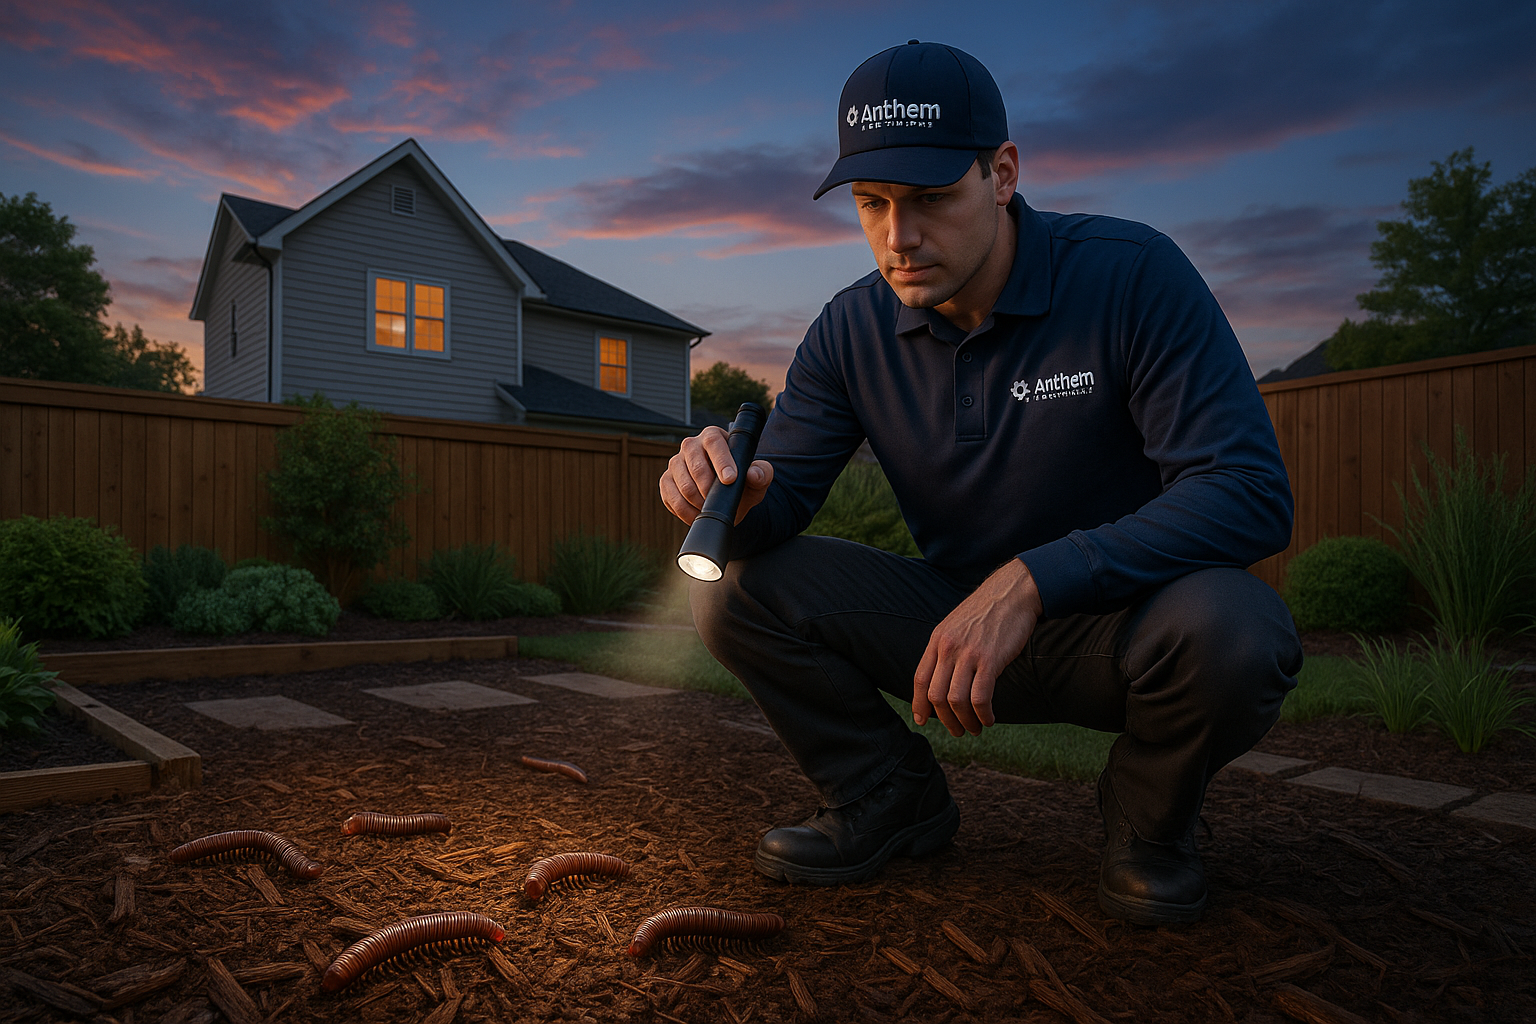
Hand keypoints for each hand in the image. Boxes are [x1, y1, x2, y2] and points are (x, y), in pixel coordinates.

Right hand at [659, 426, 773, 525]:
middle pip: (695, 465)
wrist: (726, 499)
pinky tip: (697, 514)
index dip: (721, 460)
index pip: (713, 442)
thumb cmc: (742, 482)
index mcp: (713, 437)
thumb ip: (762, 473)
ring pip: (682, 484)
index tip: (730, 479)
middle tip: (719, 501)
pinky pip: (671, 497)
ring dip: (698, 502)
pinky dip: (685, 511)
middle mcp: (691, 445)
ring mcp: (676, 463)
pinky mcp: (666, 481)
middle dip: (708, 488)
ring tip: (710, 508)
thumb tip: (753, 474)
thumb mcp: (758, 479)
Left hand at [913, 559, 1042, 735]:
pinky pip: (980, 697)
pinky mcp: (990, 659)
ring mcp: (968, 654)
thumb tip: (942, 678)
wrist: (1012, 593)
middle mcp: (948, 648)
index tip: (922, 720)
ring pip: (956, 700)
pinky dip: (982, 714)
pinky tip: (989, 719)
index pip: (920, 679)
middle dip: (945, 720)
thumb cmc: (987, 612)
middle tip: (957, 731)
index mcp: (937, 640)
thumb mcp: (956, 626)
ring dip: (964, 722)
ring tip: (974, 729)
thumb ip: (946, 650)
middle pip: (936, 695)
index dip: (918, 703)